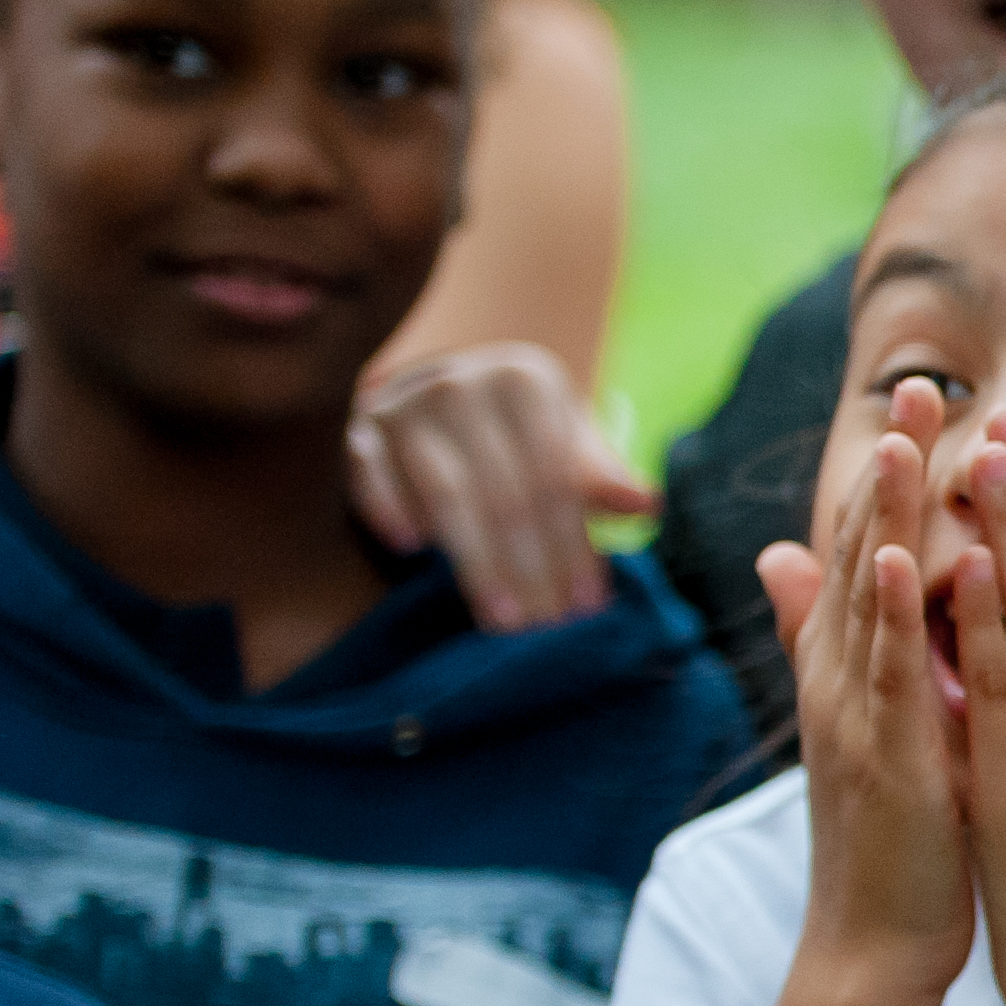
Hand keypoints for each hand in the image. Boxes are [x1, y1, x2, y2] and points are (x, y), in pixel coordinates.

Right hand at [349, 341, 657, 631]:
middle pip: (505, 493)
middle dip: (530, 568)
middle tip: (545, 626)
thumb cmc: (516, 431)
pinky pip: (369, 474)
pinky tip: (412, 552)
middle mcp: (463, 383)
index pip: (556, 477)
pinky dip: (390, 511)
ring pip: (446, 494)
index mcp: (525, 379)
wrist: (434, 395)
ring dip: (475, 562)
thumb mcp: (564, 439)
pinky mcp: (358, 428)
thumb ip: (599, 474)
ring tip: (501, 616)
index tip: (587, 604)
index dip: (574, 546)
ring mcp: (404, 403)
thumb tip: (647, 505)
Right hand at [758, 380, 974, 1001]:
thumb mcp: (881, 724)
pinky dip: (896, 615)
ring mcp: (856, 713)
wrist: (880, 937)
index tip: (930, 394)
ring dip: (884, 519)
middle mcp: (846, 675)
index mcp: (859, 664)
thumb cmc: (903, 831)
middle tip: (919, 383)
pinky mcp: (879, 757)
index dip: (897, 470)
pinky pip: (889, 676)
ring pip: (868, 600)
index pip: (877, 545)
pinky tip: (911, 560)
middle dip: (891, 468)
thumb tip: (796, 562)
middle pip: (865, 550)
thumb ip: (853, 645)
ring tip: (902, 442)